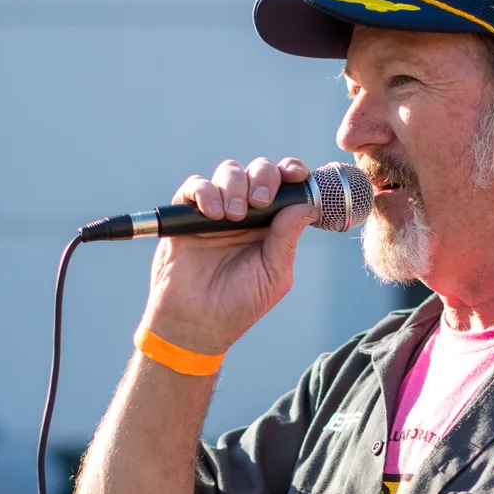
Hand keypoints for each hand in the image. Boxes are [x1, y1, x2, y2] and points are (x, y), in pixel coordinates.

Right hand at [141, 157, 316, 354]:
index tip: (295, 173)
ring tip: (234, 217)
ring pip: (229, 172)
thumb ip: (287, 238)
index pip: (285, 186)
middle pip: (259, 170)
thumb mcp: (274, 273)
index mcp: (271, 225)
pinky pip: (195, 186)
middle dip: (263, 177)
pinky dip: (205, 192)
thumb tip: (306, 205)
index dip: (292, 171)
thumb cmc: (239, 303)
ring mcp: (217, 211)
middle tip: (260, 201)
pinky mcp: (187, 215)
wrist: (196, 322)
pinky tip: (212, 213)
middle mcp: (246, 213)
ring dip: (235, 186)